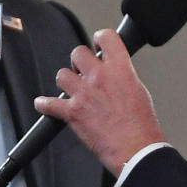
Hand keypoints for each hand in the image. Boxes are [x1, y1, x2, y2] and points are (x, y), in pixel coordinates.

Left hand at [34, 29, 164, 175]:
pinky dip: (44, 104)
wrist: (136, 149)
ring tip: (73, 90)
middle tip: (84, 72)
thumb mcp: (139, 89)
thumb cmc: (141, 125)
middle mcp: (100, 77)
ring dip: (66, 82)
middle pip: (78, 52)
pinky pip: (48, 103)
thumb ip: (123, 75)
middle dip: (80, 62)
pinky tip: (45, 104)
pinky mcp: (72, 112)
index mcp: (120, 69)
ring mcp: (84, 94)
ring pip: (62, 74)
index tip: (98, 46)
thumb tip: (114, 72)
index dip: (100, 39)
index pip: (106, 37)